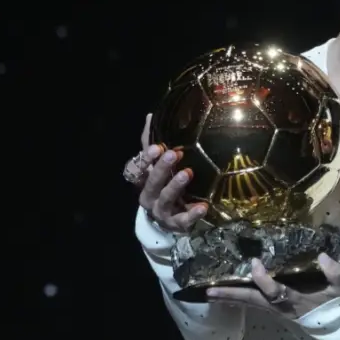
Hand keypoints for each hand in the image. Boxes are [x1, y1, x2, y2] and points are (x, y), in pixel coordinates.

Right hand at [128, 113, 206, 232]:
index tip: (157, 147)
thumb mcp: (157, 166)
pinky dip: (192, 213)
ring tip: (187, 173)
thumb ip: (153, 143)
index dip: (145, 159)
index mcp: (144, 181)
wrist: (170, 219)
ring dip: (175, 186)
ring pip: (165, 199)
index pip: (137, 170)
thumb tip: (151, 115)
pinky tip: (203, 206)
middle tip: (173, 154)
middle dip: (161, 169)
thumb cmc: (164, 185)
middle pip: (151, 183)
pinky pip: (184, 220)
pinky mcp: (176, 224)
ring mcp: (162, 211)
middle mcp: (149, 196)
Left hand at [208, 255, 339, 317]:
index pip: (275, 291)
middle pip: (253, 301)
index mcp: (295, 299)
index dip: (263, 279)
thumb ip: (334, 272)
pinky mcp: (274, 308)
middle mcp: (281, 307)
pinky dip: (238, 300)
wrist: (336, 320)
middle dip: (231, 295)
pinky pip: (252, 304)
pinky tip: (225, 297)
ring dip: (230, 298)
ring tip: (209, 293)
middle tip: (209, 291)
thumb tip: (322, 255)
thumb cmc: (336, 301)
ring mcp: (276, 309)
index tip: (255, 262)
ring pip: (249, 304)